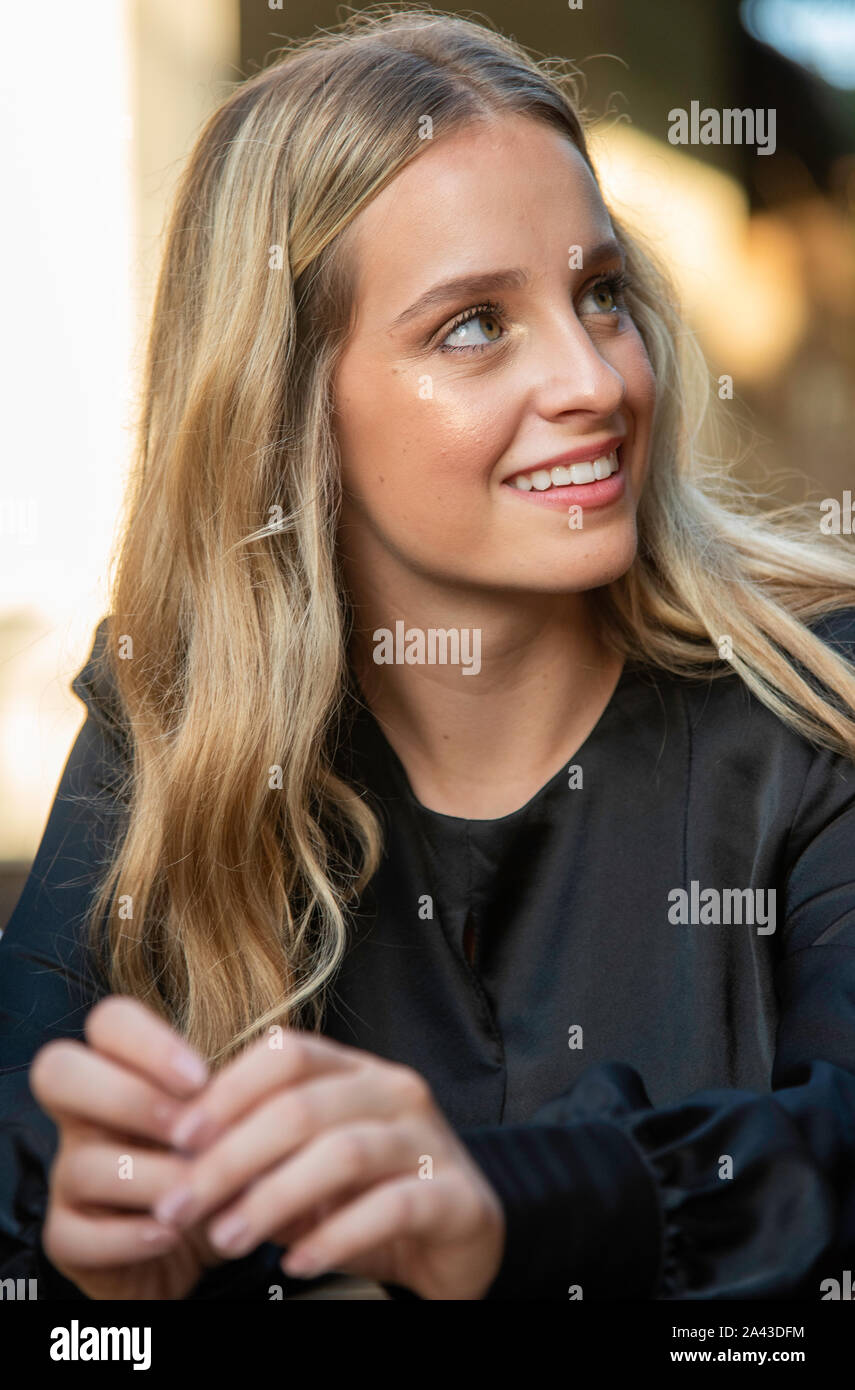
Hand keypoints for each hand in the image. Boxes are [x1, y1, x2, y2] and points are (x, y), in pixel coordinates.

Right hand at [29, 996, 232, 1299]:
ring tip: (198, 1197)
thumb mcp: (229, 1120)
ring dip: (150, 1180)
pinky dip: (127, 1238)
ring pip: (82, 1164)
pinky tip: (171, 1235)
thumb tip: (265, 1088)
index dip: (149, 1042)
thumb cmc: (217, 1161)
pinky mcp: (67, 1236)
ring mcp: (69, 1174)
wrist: (200, 1239)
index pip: (110, 1021)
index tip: (201, 1078)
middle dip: (128, 1097)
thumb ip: (235, 1099)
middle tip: (188, 1133)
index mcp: (123, 1070)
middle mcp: (85, 1114)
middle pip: (57, 1069)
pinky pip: (74, 1234)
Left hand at [150, 1028, 505, 1299]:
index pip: (287, 1053)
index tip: (176, 1138)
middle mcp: (396, 1091)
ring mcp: (430, 1140)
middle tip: (182, 1205)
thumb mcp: (310, 1164)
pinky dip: (335, 1236)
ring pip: (342, 1153)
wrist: (460, 1237)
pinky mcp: (456, 1196)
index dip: (227, 1090)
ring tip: (228, 1238)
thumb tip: (183, 1161)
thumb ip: (261, 1153)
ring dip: (273, 1198)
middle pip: (302, 1105)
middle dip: (230, 1158)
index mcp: (357, 1070)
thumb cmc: (371, 1194)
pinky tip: (295, 1263)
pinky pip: (390, 1208)